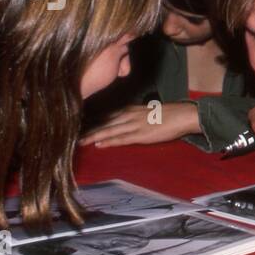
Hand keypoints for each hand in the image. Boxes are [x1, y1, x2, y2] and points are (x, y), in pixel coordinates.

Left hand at [81, 102, 200, 147]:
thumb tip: (127, 123)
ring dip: (94, 136)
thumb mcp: (148, 112)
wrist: (182, 115)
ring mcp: (134, 125)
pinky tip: (99, 144)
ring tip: (80, 141)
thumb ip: (136, 116)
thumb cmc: (169, 115)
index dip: (93, 122)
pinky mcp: (141, 135)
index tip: (79, 126)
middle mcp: (129, 116)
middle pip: (104, 123)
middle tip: (72, 134)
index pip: (107, 116)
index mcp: (130, 110)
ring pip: (109, 131)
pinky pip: (121, 138)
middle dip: (89, 129)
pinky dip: (109, 141)